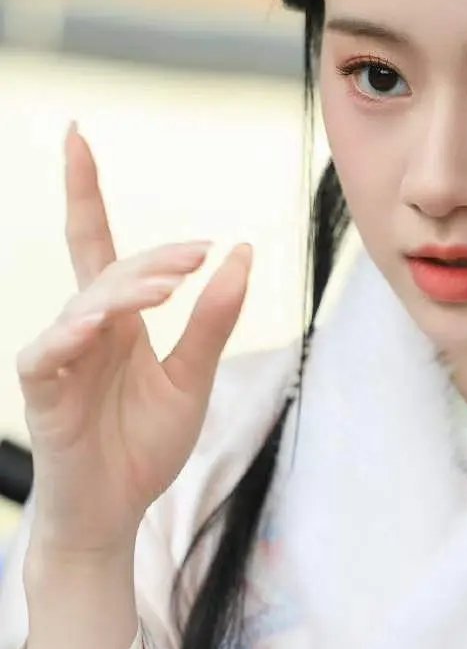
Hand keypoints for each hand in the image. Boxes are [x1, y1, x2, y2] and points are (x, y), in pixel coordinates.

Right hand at [16, 123, 252, 560]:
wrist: (117, 515)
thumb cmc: (144, 446)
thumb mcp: (193, 377)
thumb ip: (215, 318)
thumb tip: (241, 251)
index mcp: (114, 318)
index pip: (97, 240)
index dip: (83, 188)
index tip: (76, 134)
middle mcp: (82, 327)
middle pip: (107, 269)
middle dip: (154, 259)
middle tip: (202, 256)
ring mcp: (58, 357)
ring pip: (86, 303)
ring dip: (129, 289)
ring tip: (174, 284)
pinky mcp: (43, 392)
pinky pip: (50, 352)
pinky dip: (73, 335)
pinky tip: (100, 324)